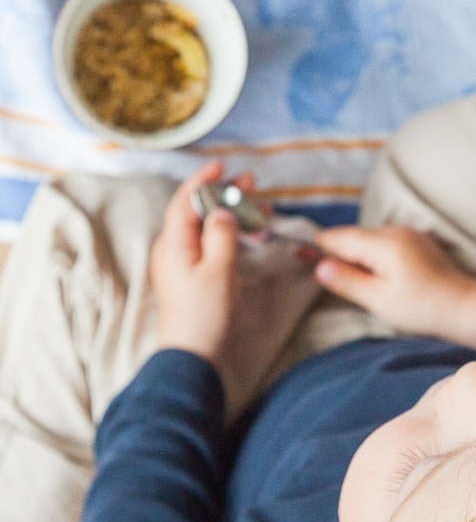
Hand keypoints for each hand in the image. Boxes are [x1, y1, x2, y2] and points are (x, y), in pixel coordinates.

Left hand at [150, 161, 245, 372]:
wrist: (193, 355)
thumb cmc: (204, 315)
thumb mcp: (219, 270)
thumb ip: (221, 235)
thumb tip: (221, 213)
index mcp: (173, 244)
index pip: (184, 201)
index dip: (202, 181)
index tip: (221, 166)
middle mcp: (171, 251)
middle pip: (196, 213)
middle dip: (223, 197)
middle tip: (251, 186)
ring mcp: (179, 265)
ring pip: (204, 230)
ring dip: (229, 218)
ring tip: (258, 212)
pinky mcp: (189, 279)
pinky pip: (207, 247)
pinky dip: (226, 237)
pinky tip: (245, 237)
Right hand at [314, 225, 475, 351]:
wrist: (464, 307)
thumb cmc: (421, 307)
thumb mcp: (377, 299)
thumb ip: (347, 280)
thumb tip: (319, 266)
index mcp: (382, 243)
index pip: (338, 237)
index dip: (317, 247)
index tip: (298, 255)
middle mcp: (394, 231)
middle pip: (353, 237)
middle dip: (338, 254)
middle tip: (325, 277)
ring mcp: (408, 234)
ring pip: (369, 241)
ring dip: (357, 257)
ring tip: (354, 282)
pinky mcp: (417, 242)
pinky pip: (385, 244)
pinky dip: (374, 257)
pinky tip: (378, 278)